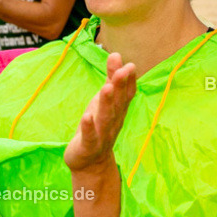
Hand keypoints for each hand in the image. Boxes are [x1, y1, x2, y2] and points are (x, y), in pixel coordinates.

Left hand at [64, 53, 136, 176]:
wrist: (89, 162)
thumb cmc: (97, 126)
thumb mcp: (103, 101)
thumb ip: (110, 79)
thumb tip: (117, 55)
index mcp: (118, 111)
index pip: (127, 94)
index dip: (129, 81)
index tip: (130, 65)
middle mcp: (114, 122)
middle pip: (118, 103)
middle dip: (120, 86)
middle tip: (123, 70)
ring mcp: (102, 135)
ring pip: (106, 118)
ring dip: (107, 103)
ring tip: (107, 88)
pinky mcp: (88, 146)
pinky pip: (90, 136)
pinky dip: (88, 127)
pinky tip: (86, 116)